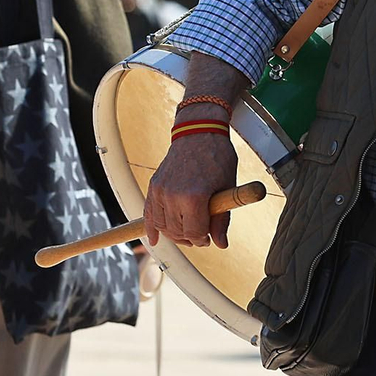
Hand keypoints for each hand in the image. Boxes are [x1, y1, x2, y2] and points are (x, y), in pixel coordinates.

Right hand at [144, 132, 237, 248]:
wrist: (198, 132)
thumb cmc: (217, 157)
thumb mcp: (227, 187)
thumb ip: (222, 219)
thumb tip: (221, 243)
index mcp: (194, 196)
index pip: (195, 233)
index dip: (204, 238)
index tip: (209, 237)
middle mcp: (173, 195)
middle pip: (178, 232)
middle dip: (191, 237)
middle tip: (201, 234)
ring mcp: (161, 190)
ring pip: (163, 226)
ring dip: (174, 234)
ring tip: (186, 231)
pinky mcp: (154, 186)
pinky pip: (148, 214)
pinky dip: (151, 228)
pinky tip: (153, 239)